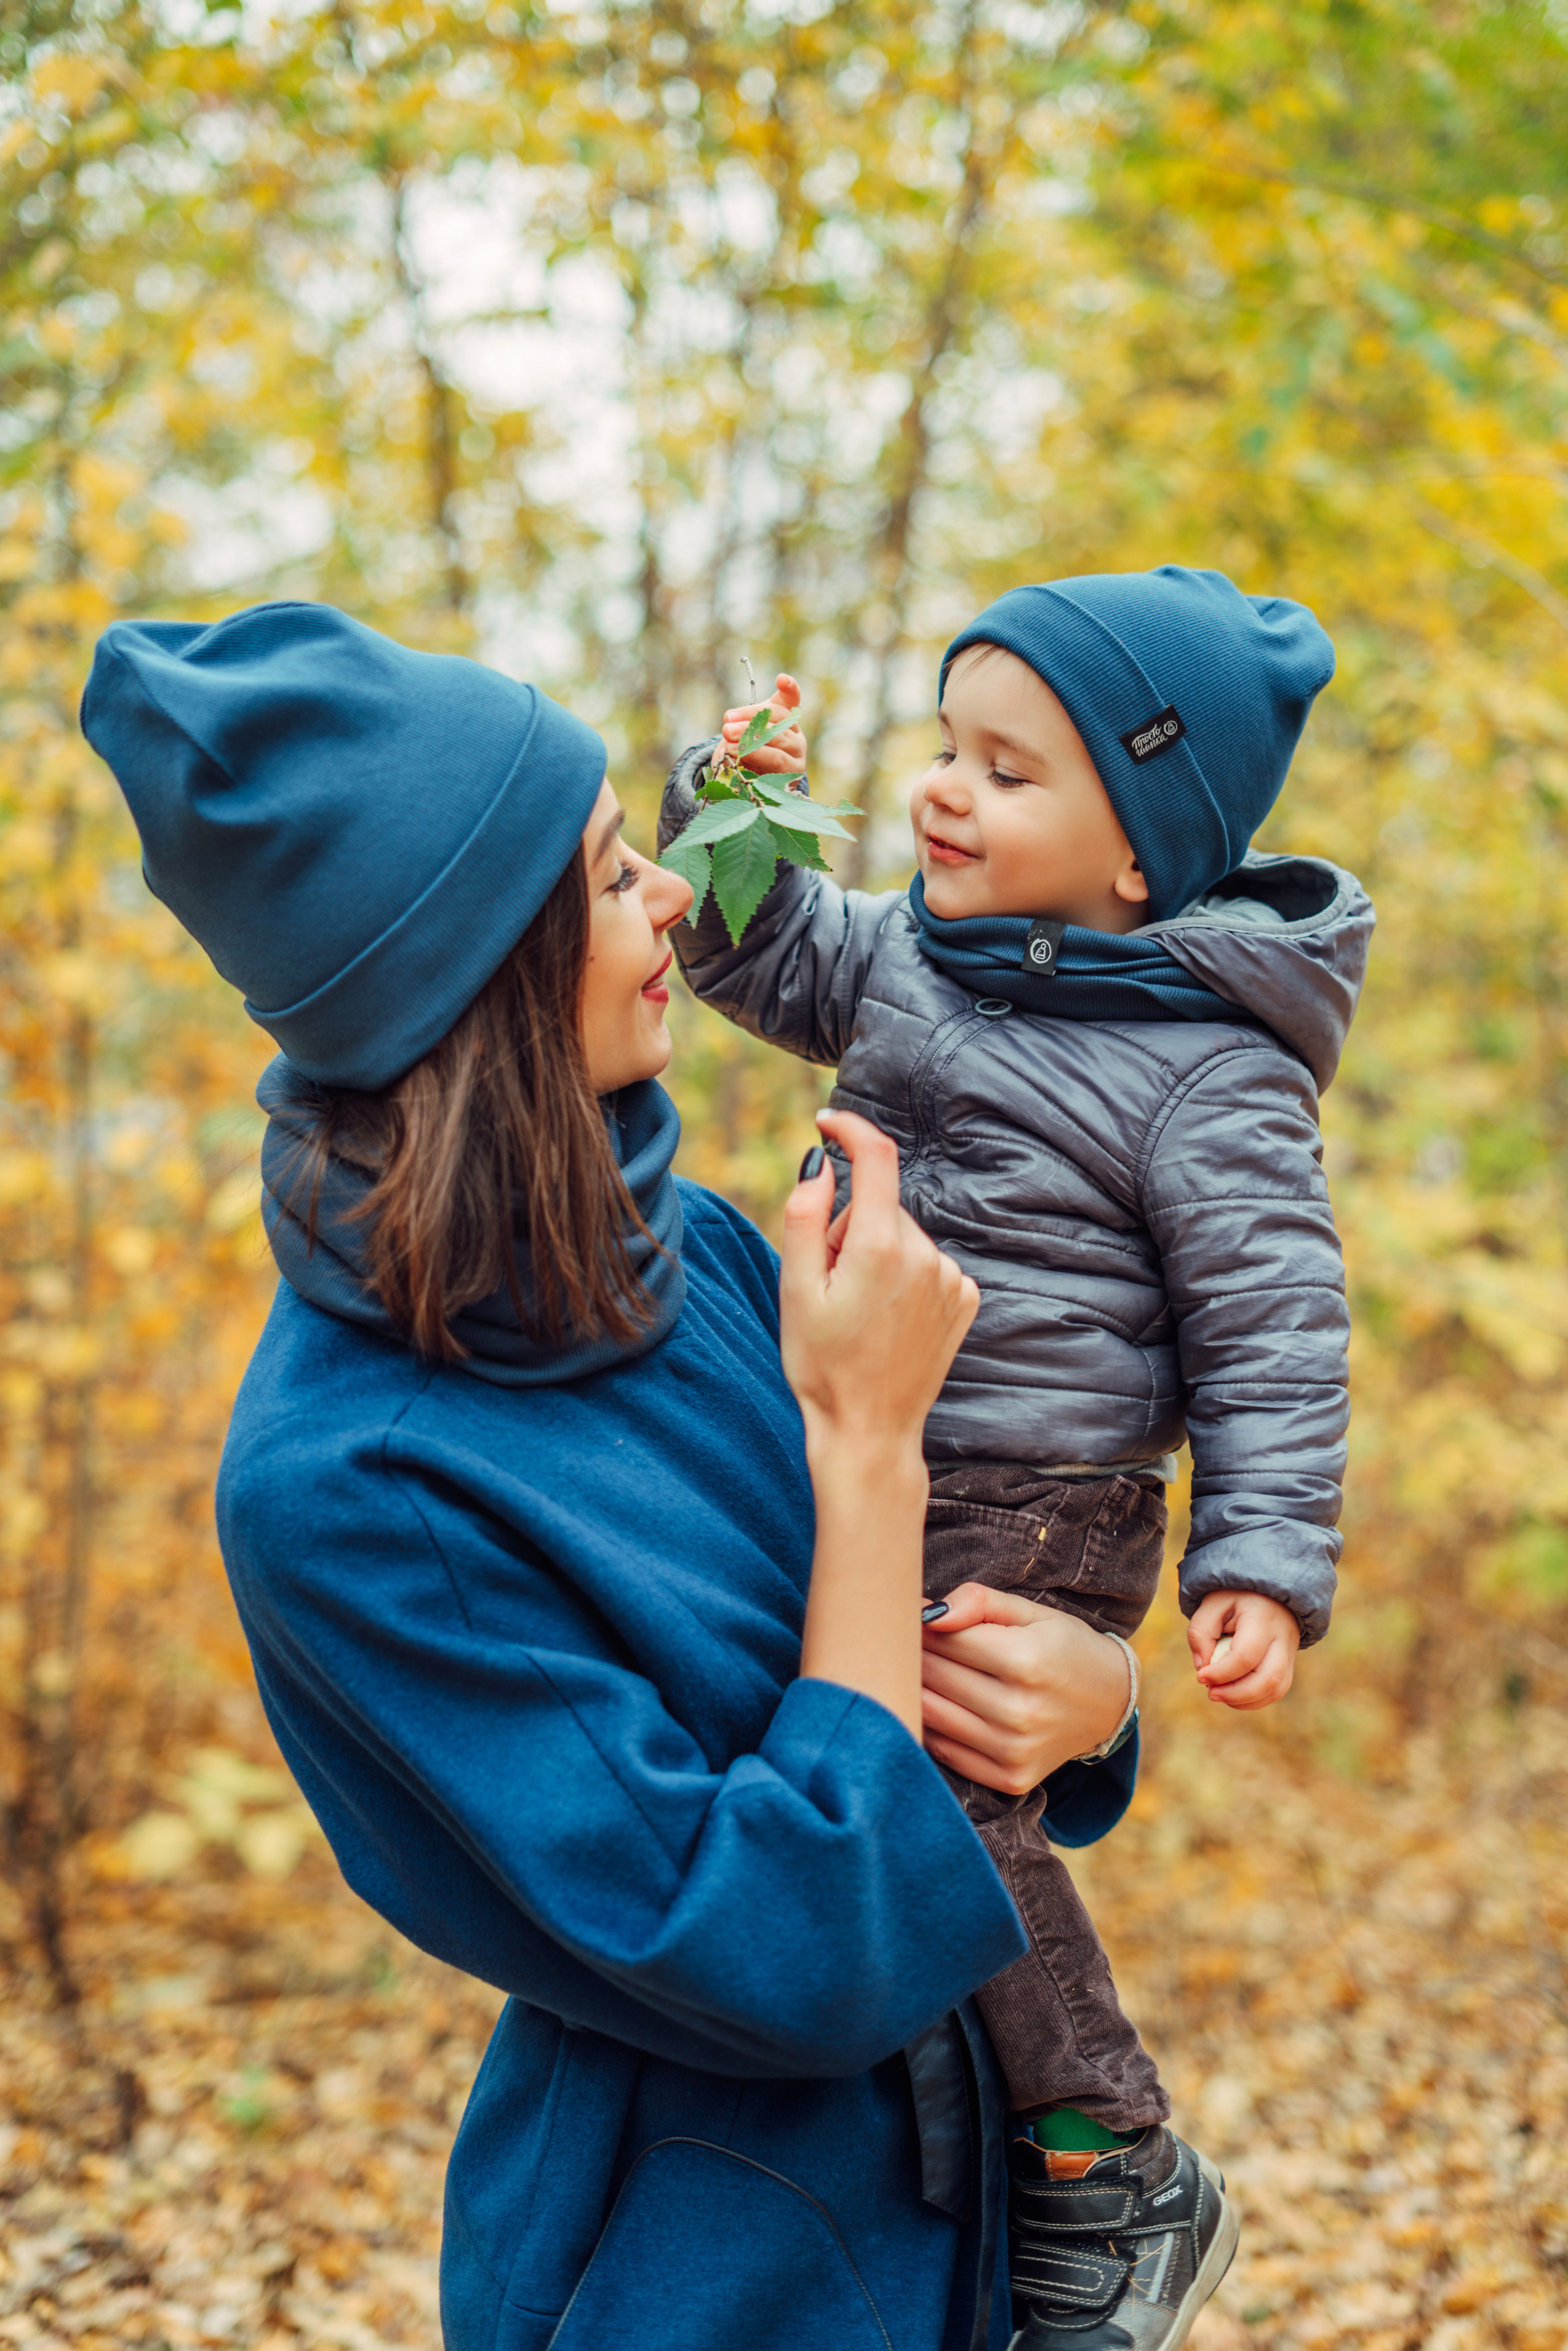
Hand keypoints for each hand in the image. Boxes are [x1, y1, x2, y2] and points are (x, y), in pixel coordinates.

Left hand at [720, 672, 806, 776]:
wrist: (756, 781)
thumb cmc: (748, 750)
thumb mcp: (744, 732)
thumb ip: (741, 725)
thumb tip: (730, 728)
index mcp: (786, 717)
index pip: (791, 698)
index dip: (789, 687)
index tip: (781, 678)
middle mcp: (796, 735)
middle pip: (777, 722)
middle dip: (749, 724)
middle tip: (726, 728)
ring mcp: (797, 756)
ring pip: (778, 746)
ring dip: (751, 746)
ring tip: (729, 747)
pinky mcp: (791, 776)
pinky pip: (774, 768)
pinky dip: (756, 764)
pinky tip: (740, 763)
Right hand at [780, 1110, 977, 1461]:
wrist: (868, 1430)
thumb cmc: (821, 1364)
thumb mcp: (794, 1289)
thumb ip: (804, 1215)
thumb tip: (822, 1163)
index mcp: (880, 1247)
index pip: (875, 1155)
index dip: (849, 1128)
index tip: (826, 1123)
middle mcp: (926, 1255)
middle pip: (879, 1205)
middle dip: (848, 1225)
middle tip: (827, 1281)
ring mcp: (951, 1278)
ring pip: (902, 1234)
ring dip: (877, 1253)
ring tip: (858, 1309)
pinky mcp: (965, 1298)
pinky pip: (928, 1262)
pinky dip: (904, 1274)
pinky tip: (888, 1317)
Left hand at [920, 1585, 1132, 1795]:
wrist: (1109, 1703)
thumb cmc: (1063, 1647)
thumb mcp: (1031, 1612)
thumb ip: (978, 1602)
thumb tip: (928, 1615)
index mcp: (1026, 1660)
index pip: (945, 1639)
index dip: (922, 1626)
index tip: (913, 1618)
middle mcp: (1020, 1711)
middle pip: (933, 1675)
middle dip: (914, 1654)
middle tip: (909, 1643)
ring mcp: (1014, 1750)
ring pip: (930, 1713)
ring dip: (914, 1688)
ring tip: (914, 1672)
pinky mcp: (1010, 1779)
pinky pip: (944, 1752)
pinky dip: (931, 1726)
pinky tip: (937, 1706)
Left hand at [1188, 1590, 1299, 1709]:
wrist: (1266, 1589)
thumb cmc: (1234, 1596)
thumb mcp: (1211, 1604)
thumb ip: (1200, 1633)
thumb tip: (1202, 1667)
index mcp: (1262, 1617)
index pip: (1245, 1656)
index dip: (1221, 1673)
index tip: (1201, 1676)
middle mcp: (1282, 1637)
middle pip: (1268, 1679)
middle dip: (1236, 1694)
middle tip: (1211, 1693)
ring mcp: (1289, 1651)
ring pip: (1276, 1689)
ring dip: (1246, 1700)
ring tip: (1220, 1695)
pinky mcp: (1289, 1662)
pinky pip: (1278, 1689)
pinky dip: (1255, 1699)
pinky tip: (1234, 1694)